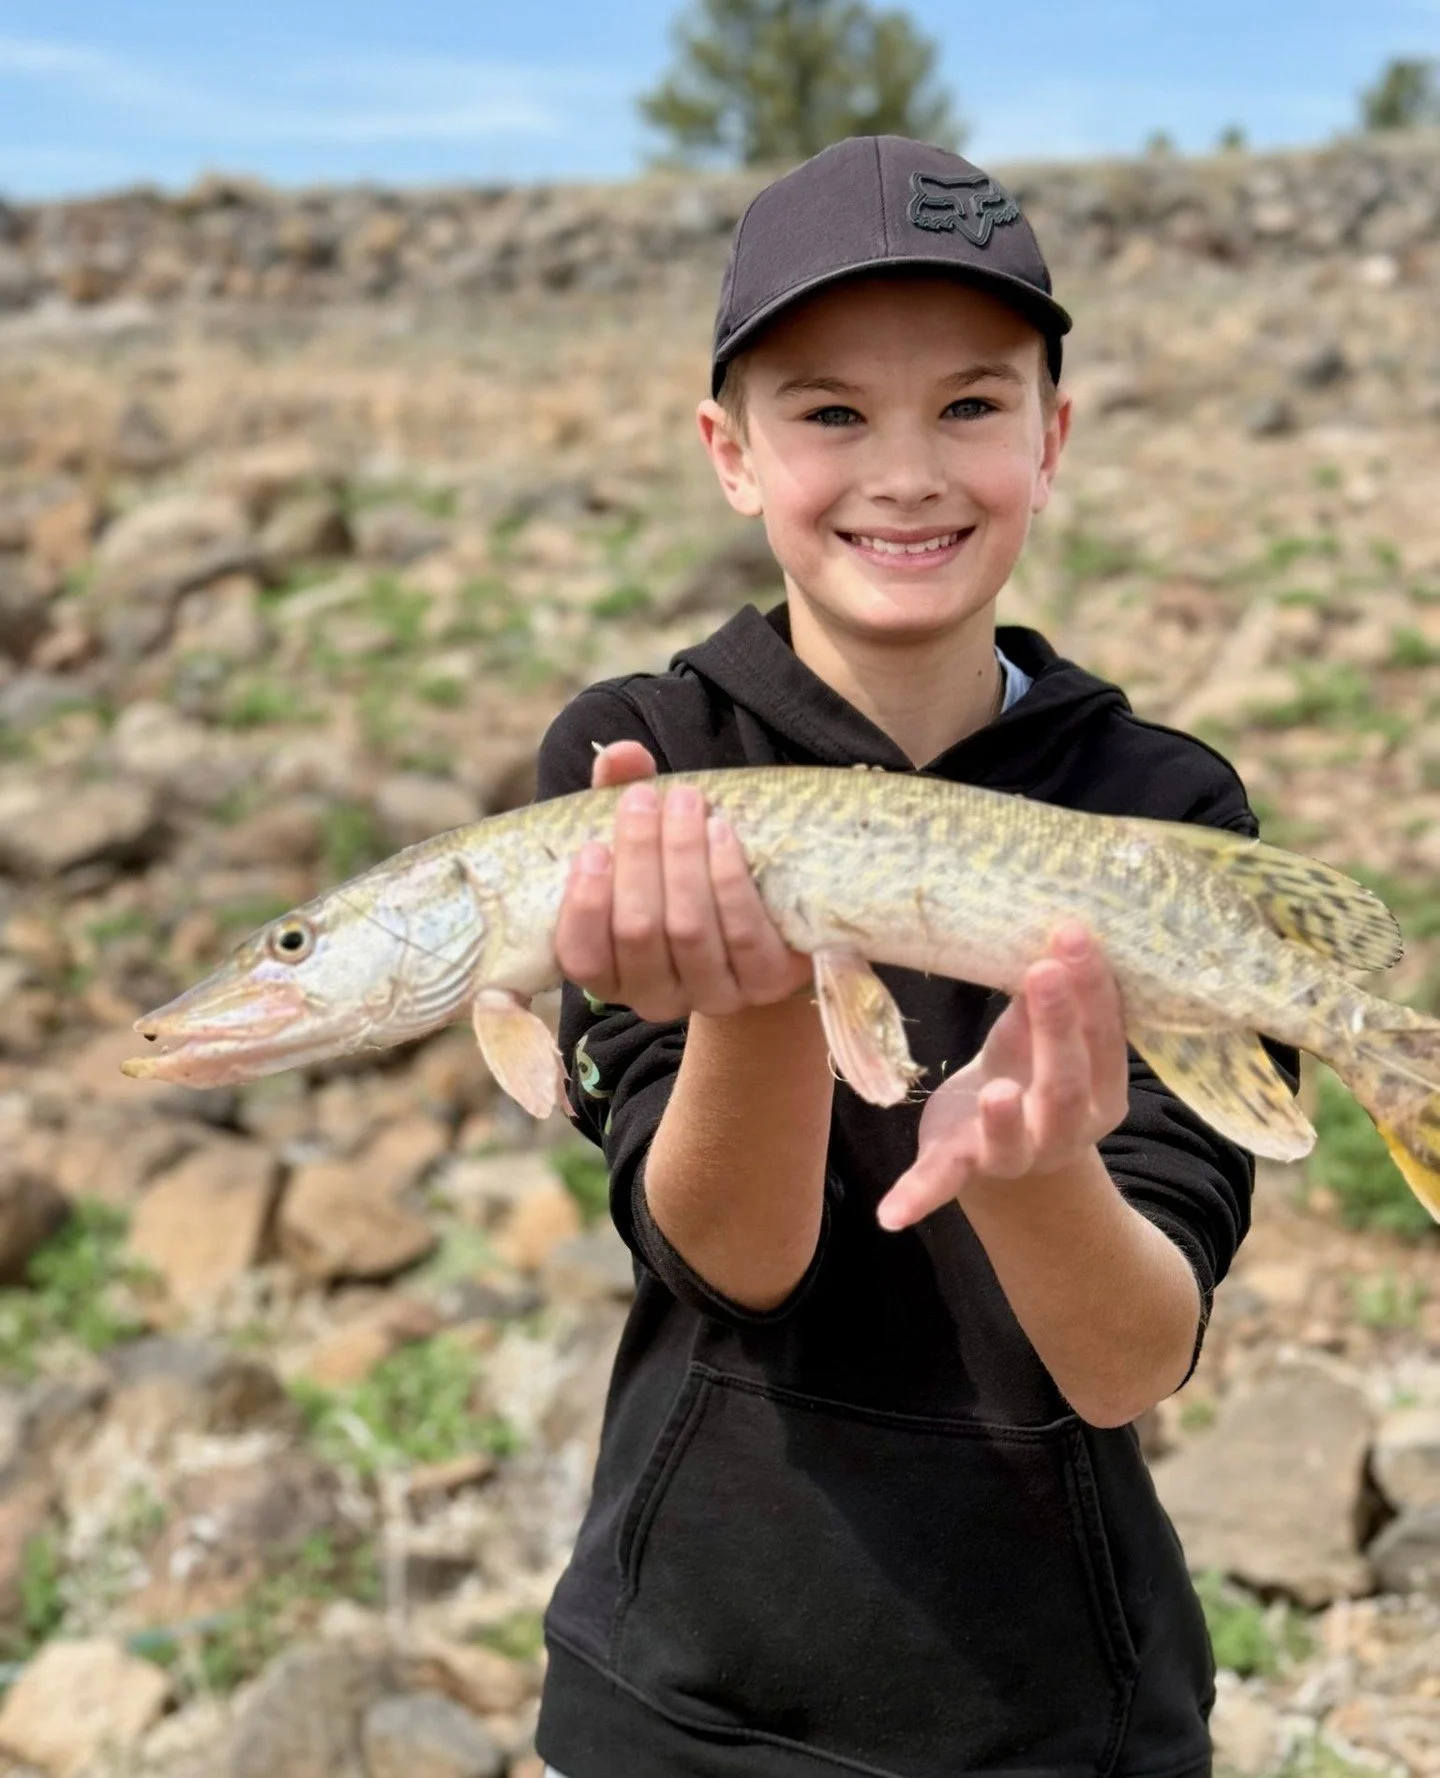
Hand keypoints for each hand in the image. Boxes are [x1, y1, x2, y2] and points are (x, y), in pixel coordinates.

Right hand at [553, 742, 811, 1022]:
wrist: (766, 913)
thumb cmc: (679, 872)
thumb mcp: (641, 839)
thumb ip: (618, 796)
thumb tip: (621, 754)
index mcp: (610, 971)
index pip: (581, 956)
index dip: (584, 907)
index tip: (592, 847)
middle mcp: (655, 996)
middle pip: (639, 932)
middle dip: (640, 858)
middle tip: (644, 799)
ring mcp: (713, 995)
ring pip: (689, 930)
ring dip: (684, 858)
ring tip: (686, 802)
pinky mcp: (765, 983)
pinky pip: (743, 934)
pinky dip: (728, 878)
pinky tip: (722, 832)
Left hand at [876, 922, 1129, 1230]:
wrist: (1002, 1150)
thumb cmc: (1026, 1071)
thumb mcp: (1035, 1034)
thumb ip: (1041, 999)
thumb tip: (1042, 925)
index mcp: (1099, 1091)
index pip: (1102, 1037)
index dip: (1091, 987)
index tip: (1072, 934)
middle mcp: (1066, 1129)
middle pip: (1065, 1082)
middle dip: (1055, 1027)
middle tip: (1043, 972)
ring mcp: (1015, 1155)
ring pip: (1014, 1140)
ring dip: (1004, 1120)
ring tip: (995, 1093)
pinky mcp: (962, 1168)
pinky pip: (940, 1186)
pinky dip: (916, 1198)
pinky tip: (889, 1215)